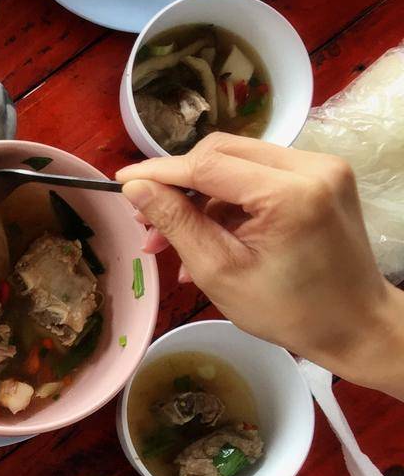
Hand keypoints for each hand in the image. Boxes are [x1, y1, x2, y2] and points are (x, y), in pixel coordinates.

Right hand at [118, 134, 403, 399]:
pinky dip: (229, 201)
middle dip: (179, 182)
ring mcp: (322, 168)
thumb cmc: (288, 310)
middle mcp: (312, 166)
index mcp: (290, 192)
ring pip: (239, 162)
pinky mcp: (323, 177)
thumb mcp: (220, 272)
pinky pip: (260, 175)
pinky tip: (209, 235)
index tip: (121, 183)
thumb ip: (177, 223)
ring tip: (172, 238)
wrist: (354, 324)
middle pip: (224, 152)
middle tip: (146, 219)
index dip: (159, 172)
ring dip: (201, 195)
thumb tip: (135, 189)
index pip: (208, 164)